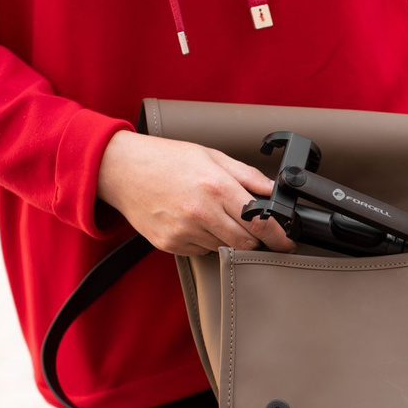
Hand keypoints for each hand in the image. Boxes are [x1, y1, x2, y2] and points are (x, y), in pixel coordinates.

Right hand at [96, 130, 296, 254]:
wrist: (121, 169)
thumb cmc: (167, 159)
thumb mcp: (212, 157)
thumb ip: (248, 176)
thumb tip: (275, 190)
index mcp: (215, 187)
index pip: (259, 222)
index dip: (278, 236)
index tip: (286, 241)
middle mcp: (200, 212)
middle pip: (245, 243)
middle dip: (256, 239)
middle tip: (255, 229)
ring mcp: (183, 232)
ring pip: (224, 248)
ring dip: (229, 238)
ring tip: (215, 215)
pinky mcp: (169, 244)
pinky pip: (201, 251)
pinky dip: (206, 240)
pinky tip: (195, 221)